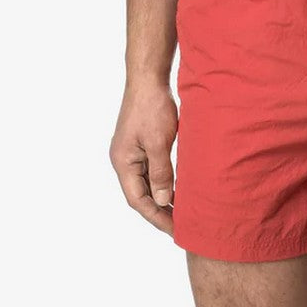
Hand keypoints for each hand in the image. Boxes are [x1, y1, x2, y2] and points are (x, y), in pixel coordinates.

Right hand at [110, 75, 178, 234]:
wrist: (149, 77)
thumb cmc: (152, 106)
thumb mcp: (159, 141)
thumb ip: (161, 172)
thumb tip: (163, 201)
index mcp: (123, 162)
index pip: (138, 200)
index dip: (157, 217)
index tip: (176, 229)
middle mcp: (124, 160)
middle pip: (141, 195)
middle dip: (160, 212)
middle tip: (183, 226)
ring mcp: (132, 152)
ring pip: (146, 184)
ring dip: (162, 198)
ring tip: (183, 213)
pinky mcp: (141, 144)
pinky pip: (151, 171)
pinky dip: (163, 182)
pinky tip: (179, 188)